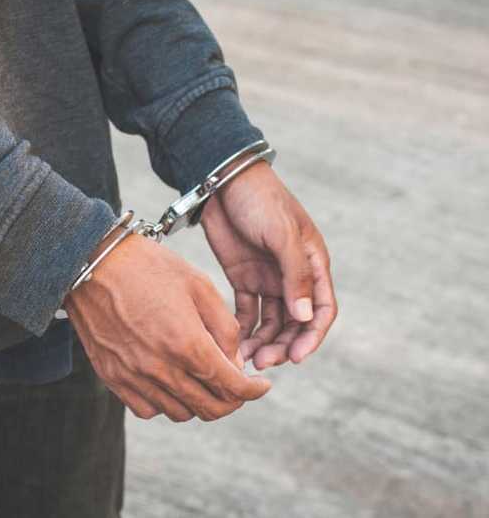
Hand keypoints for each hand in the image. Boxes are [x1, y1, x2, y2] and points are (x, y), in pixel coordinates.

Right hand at [64, 232, 271, 421]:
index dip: (253, 391)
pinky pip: (147, 409)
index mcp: (186, 343)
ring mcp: (133, 375)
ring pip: (179, 413)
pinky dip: (165, 403)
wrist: (90, 263)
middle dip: (231, 401)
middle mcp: (160, 367)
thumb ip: (224, 327)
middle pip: (209, 408)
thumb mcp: (198, 285)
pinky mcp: (111, 376)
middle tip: (235, 387)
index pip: (231, 387)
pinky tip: (170, 383)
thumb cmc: (147, 267)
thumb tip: (234, 361)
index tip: (260, 386)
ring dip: (199, 403)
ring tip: (202, 382)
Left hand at [200, 162, 336, 368]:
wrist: (223, 182)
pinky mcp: (243, 278)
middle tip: (264, 363)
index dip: (312, 336)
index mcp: (312, 264)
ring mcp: (268, 278)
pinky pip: (248, 312)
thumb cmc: (259, 201)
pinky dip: (244, 330)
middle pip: (296, 322)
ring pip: (272, 322)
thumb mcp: (282, 235)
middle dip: (283, 345)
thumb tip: (305, 317)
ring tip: (246, 359)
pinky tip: (233, 345)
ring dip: (263, 342)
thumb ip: (294, 276)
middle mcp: (293, 276)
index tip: (296, 357)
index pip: (322, 309)